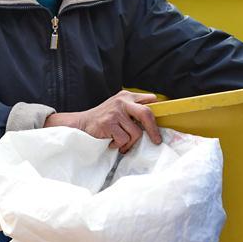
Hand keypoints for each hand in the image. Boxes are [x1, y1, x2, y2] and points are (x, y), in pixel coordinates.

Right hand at [45, 90, 161, 152]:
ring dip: (129, 142)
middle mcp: (122, 101)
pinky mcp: (108, 123)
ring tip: (120, 142)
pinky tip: (111, 142)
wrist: (81, 124)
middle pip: (147, 114)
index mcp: (127, 96)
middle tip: (156, 141)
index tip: (161, 124)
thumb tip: (154, 120)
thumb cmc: (103, 119)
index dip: (158, 112)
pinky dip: (119, 145)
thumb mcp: (119, 108)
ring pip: (136, 133)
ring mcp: (115, 112)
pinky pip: (124, 139)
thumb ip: (134, 109)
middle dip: (153, 130)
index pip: (149, 101)